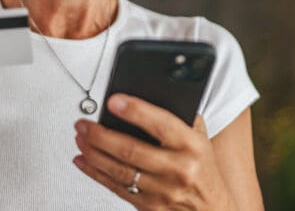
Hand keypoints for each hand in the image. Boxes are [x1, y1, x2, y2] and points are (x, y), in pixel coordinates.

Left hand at [73, 94, 235, 209]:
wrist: (213, 208)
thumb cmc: (203, 168)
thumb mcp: (200, 138)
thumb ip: (178, 118)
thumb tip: (142, 95)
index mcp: (193, 146)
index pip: (161, 124)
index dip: (135, 111)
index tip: (113, 101)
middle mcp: (179, 169)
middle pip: (132, 150)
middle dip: (101, 135)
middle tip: (84, 123)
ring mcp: (164, 191)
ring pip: (119, 171)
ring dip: (94, 153)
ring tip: (81, 138)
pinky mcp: (150, 207)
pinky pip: (116, 188)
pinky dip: (95, 173)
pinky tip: (83, 161)